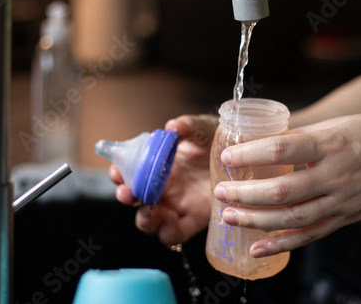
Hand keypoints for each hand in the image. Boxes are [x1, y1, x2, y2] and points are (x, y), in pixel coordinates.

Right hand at [111, 114, 217, 244]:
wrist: (244, 159)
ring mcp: (176, 205)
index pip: (130, 171)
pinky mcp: (194, 220)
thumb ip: (189, 126)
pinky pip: (174, 234)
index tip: (115, 170)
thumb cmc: (219, 142)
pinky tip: (170, 219)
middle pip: (134, 199)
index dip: (118, 172)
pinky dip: (167, 231)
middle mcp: (163, 187)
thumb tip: (172, 127)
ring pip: (149, 221)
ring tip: (149, 210)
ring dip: (143, 218)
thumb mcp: (205, 130)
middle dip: (125, 197)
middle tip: (126, 193)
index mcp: (159, 165)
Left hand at [214, 113, 360, 257]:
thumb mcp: (337, 125)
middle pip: (282, 190)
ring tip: (228, 216)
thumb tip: (263, 143)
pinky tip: (256, 248)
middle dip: (245, 194)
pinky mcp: (344, 218)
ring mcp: (341, 201)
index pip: (282, 149)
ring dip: (256, 220)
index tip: (227, 157)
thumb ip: (301, 137)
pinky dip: (281, 244)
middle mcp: (336, 175)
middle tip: (220, 192)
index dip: (250, 155)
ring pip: (292, 217)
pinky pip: (310, 235)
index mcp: (332, 144)